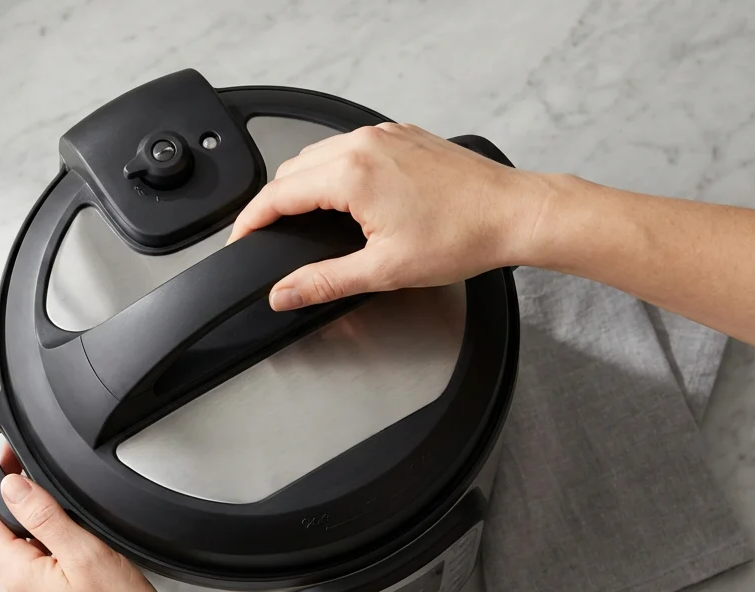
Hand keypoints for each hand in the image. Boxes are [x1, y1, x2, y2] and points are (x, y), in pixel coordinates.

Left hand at [0, 452, 184, 591]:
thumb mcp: (85, 553)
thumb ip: (44, 516)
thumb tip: (12, 485)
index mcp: (17, 578)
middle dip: (0, 497)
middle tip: (19, 466)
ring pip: (10, 551)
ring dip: (18, 519)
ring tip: (44, 495)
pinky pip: (27, 568)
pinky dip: (34, 542)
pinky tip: (60, 534)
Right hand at [228, 122, 552, 310]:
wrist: (514, 214)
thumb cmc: (463, 236)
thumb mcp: (383, 270)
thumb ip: (323, 281)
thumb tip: (284, 293)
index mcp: (352, 174)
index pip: (277, 194)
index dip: (250, 220)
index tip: (239, 238)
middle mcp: (364, 144)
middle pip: (293, 171)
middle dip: (274, 203)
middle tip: (267, 234)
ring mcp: (385, 135)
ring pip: (320, 155)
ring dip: (303, 184)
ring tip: (302, 218)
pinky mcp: (403, 136)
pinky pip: (351, 146)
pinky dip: (335, 169)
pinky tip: (345, 197)